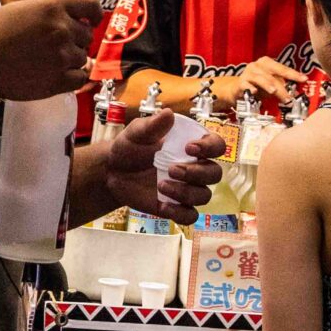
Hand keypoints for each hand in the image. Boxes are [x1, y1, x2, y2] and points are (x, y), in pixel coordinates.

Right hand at [0, 0, 101, 101]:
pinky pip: (80, 78)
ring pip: (82, 57)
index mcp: (52, 8)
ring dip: (70, 59)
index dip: (93, 13)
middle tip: (53, 45)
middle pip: (86, 35)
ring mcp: (62, 57)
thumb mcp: (18, 10)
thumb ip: (46, 10)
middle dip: (75, 39)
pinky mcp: (59, 81)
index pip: (91, 4)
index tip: (91, 19)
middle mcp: (62, 30)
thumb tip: (64, 16)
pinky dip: (71, 77)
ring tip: (45, 61)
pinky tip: (54, 74)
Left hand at [101, 109, 221, 224]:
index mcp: (192, 146)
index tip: (190, 148)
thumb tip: (168, 114)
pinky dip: (180, 213)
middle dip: (196, 173)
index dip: (210, 147)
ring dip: (186, 192)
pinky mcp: (177, 206)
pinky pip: (190, 215)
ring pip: (204, 195)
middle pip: (214, 173)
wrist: (112, 171)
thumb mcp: (136, 133)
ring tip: (161, 185)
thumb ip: (152, 125)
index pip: (217, 145)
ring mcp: (187, 188)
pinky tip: (163, 205)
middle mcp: (195, 167)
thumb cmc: (129, 147)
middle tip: (171, 169)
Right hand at [231, 58, 307, 105]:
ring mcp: (248, 73)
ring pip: (260, 79)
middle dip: (282, 86)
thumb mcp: (271, 84)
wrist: (237, 90)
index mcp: (267, 63)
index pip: (283, 68)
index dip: (294, 74)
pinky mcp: (240, 83)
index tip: (304, 79)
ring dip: (268, 85)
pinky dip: (251, 88)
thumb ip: (282, 86)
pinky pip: (246, 85)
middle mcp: (257, 66)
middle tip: (289, 98)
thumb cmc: (257, 86)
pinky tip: (254, 92)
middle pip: (272, 75)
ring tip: (274, 91)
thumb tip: (295, 92)